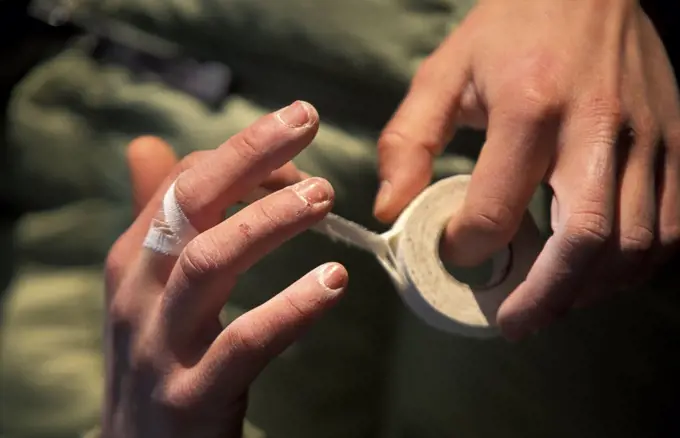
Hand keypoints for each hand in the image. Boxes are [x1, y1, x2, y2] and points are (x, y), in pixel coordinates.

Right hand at [103, 102, 346, 437]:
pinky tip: (333, 282)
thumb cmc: (156, 355)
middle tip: (304, 120)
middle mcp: (137, 293)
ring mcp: (161, 345)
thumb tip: (146, 146)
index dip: (240, 156)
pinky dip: (291, 308)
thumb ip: (154, 220)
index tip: (294, 149)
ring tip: (324, 197)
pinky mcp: (193, 395)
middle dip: (247, 156)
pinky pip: (245, 342)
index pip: (181, 182)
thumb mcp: (145, 286)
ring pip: (210, 261)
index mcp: (131, 260)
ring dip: (269, 221)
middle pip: (188, 204)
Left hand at [374, 0, 679, 339]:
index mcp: (529, 105)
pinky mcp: (675, 142)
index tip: (452, 251)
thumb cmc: (510, 30)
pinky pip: (668, 224)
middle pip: (586, 238)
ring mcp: (647, 137)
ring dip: (590, 289)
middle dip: (545, 296)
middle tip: (513, 323)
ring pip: (634, 242)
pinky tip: (597, 273)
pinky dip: (633, 264)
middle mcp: (597, 125)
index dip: (468, 244)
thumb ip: (409, 142)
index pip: (498, 206)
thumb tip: (390, 207)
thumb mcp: (444, 73)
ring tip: (550, 304)